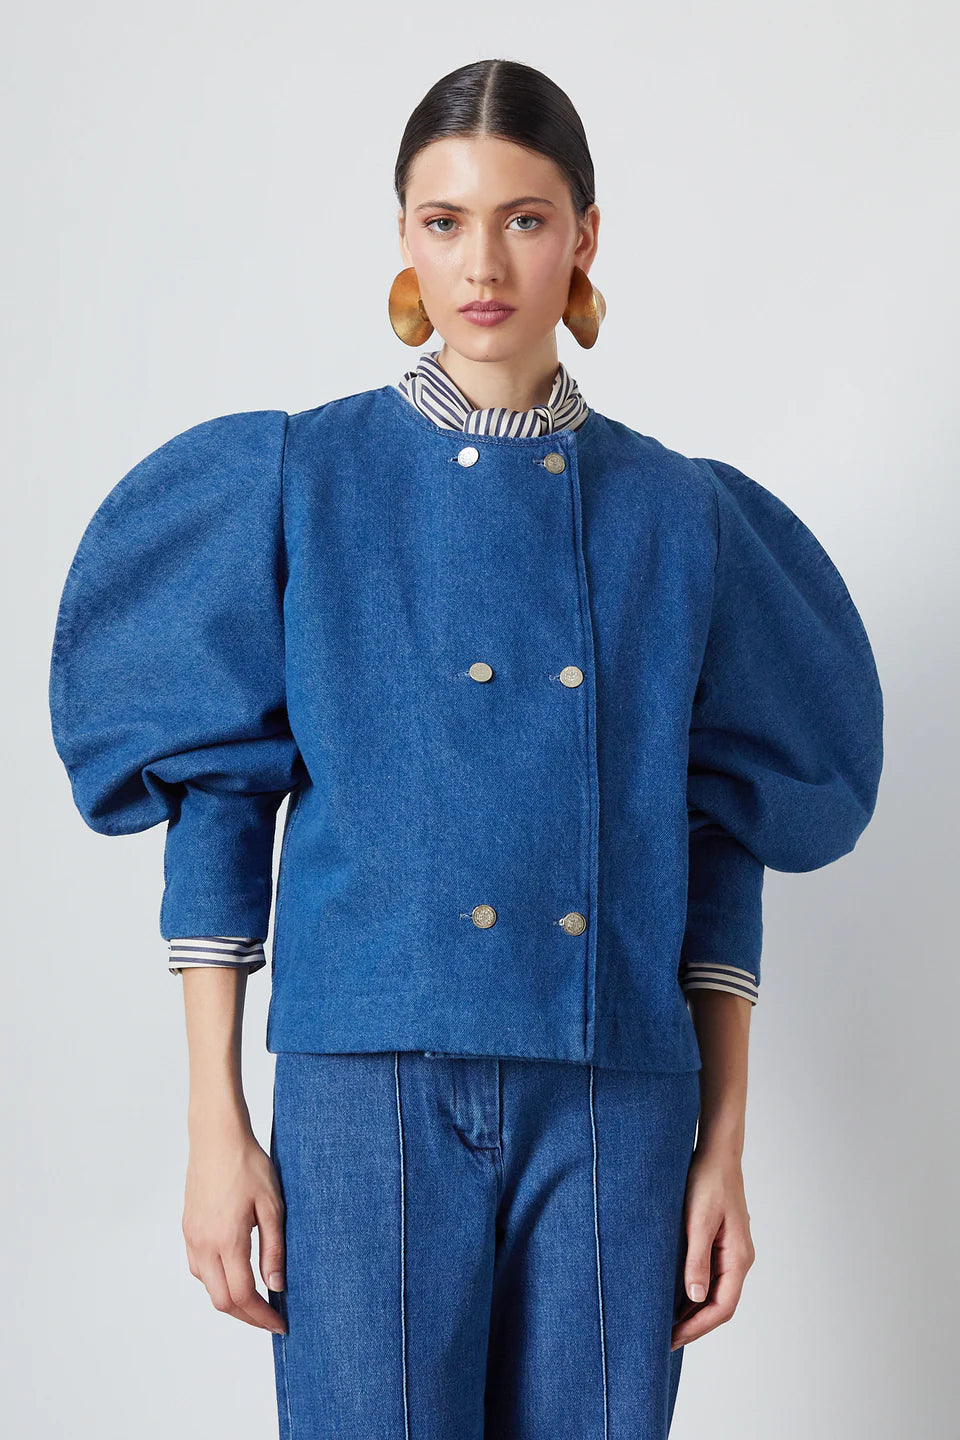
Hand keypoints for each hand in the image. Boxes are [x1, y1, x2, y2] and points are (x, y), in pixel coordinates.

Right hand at [182, 1117, 286, 1334]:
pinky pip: (199, 1268)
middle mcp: (203, 1244)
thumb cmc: (248, 1164)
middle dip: (248, 1316)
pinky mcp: (188, 1228)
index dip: (262, 1316)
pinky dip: (217, 1281)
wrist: (217, 1137)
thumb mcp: (271, 1205)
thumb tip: (276, 1286)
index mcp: (226, 1240)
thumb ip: (273, 1249)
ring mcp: (192, 1237)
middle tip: (271, 1318)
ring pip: (208, 1287)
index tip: (281, 1324)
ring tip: (258, 1298)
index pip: (243, 1296)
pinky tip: (235, 1273)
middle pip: (222, 1300)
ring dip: (231, 1300)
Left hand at [670, 1143, 754, 1349]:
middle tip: (663, 1338)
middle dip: (694, 1324)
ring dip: (693, 1309)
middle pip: (719, 1304)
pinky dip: (693, 1290)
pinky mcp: (721, 1242)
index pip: (721, 1307)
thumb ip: (697, 1259)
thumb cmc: (707, 1181)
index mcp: (738, 1258)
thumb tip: (695, 1298)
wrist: (716, 1153)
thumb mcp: (698, 1221)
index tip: (671, 1339)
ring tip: (666, 1323)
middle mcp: (739, 1259)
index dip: (697, 1327)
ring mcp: (732, 1251)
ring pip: (714, 1291)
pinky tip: (673, 1294)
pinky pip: (710, 1276)